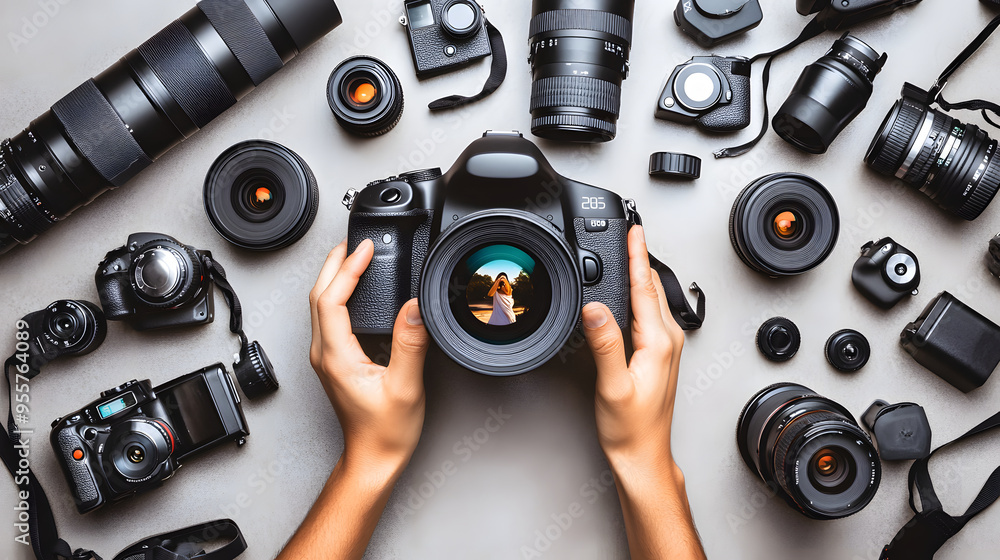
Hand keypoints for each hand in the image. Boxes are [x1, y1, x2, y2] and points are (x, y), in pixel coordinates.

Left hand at [308, 239, 430, 476]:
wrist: (373, 458)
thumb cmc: (385, 432)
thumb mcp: (406, 387)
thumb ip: (410, 343)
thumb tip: (414, 306)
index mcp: (336, 356)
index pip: (331, 299)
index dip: (347, 269)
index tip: (365, 250)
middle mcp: (324, 354)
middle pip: (318, 296)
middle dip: (335, 263)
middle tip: (356, 242)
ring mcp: (327, 357)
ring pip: (320, 306)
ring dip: (335, 276)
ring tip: (355, 257)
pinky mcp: (335, 360)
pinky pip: (329, 318)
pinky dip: (340, 294)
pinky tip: (357, 289)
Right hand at [581, 225, 685, 478]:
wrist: (643, 455)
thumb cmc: (631, 429)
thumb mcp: (612, 386)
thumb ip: (605, 344)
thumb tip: (595, 308)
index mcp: (658, 342)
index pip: (645, 287)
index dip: (637, 254)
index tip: (633, 229)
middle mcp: (668, 341)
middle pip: (652, 287)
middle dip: (639, 256)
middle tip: (629, 230)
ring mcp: (666, 348)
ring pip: (652, 299)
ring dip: (640, 274)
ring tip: (628, 252)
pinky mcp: (660, 355)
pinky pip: (650, 314)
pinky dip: (639, 295)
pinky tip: (629, 293)